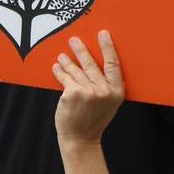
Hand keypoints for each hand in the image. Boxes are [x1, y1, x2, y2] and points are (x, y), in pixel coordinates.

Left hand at [53, 31, 124, 145]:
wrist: (80, 139)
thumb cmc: (93, 120)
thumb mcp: (109, 104)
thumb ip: (106, 86)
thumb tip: (95, 63)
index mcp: (117, 92)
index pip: (113, 64)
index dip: (108, 47)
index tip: (103, 34)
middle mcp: (104, 90)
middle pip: (92, 64)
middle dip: (81, 50)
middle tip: (74, 40)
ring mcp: (89, 91)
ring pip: (76, 70)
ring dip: (67, 61)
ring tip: (62, 56)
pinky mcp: (73, 93)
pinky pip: (66, 78)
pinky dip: (60, 72)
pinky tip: (56, 67)